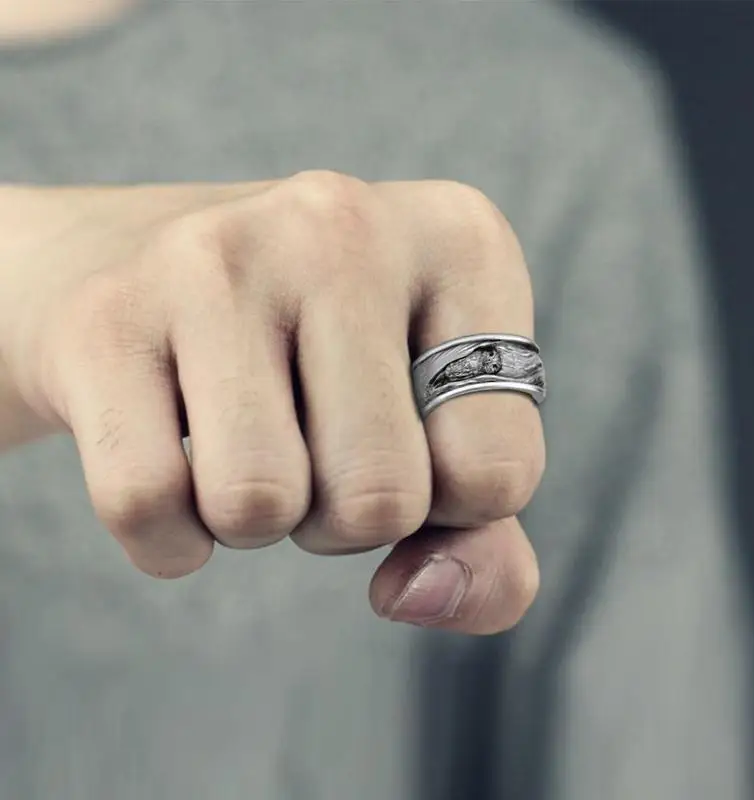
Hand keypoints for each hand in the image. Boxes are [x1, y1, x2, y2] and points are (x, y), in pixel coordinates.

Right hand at [0, 171, 544, 632]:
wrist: (168, 274)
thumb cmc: (333, 367)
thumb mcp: (443, 433)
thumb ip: (487, 545)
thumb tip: (420, 596)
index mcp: (463, 244)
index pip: (498, 472)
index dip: (452, 504)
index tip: (410, 442)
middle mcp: (345, 224)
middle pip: (381, 499)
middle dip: (348, 518)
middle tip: (317, 444)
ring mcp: (217, 257)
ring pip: (257, 506)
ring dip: (261, 521)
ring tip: (252, 437)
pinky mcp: (105, 314)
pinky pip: (147, 506)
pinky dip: (171, 534)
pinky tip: (176, 457)